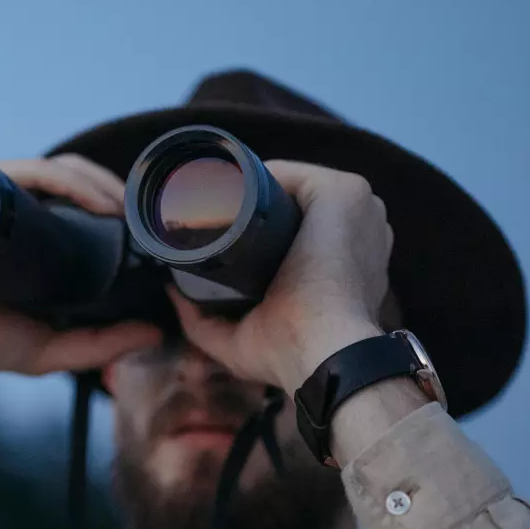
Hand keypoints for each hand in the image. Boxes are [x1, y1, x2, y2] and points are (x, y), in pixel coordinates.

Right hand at [0, 154, 161, 380]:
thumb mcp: (47, 348)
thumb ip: (98, 345)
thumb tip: (154, 334)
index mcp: (27, 238)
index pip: (77, 205)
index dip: (116, 209)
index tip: (151, 231)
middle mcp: (9, 211)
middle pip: (70, 180)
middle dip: (113, 190)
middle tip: (146, 217)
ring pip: (51, 170)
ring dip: (93, 182)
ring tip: (122, 209)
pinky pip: (21, 173)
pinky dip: (60, 181)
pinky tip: (89, 200)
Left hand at [168, 161, 391, 392]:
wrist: (323, 353)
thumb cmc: (291, 355)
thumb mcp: (239, 338)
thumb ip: (203, 320)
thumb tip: (172, 293)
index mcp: (342, 262)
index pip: (295, 229)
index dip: (253, 230)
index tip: (215, 237)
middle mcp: (357, 230)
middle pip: (290, 205)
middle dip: (246, 209)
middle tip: (202, 222)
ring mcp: (357, 209)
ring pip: (287, 187)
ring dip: (246, 190)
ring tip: (204, 203)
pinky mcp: (345, 193)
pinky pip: (291, 173)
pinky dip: (254, 174)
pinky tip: (223, 186)